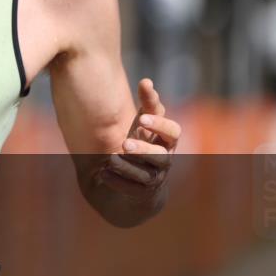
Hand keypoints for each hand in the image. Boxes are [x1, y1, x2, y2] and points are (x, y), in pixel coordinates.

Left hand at [99, 79, 180, 199]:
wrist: (132, 178)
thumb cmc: (140, 142)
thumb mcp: (142, 123)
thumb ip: (148, 104)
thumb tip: (147, 80)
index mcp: (165, 141)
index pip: (172, 132)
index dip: (159, 125)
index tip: (141, 118)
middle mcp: (163, 161)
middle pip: (162, 156)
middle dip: (144, 150)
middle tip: (125, 143)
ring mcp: (154, 179)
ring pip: (147, 175)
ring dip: (128, 166)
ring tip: (111, 158)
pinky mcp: (142, 195)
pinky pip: (132, 190)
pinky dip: (117, 181)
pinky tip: (103, 172)